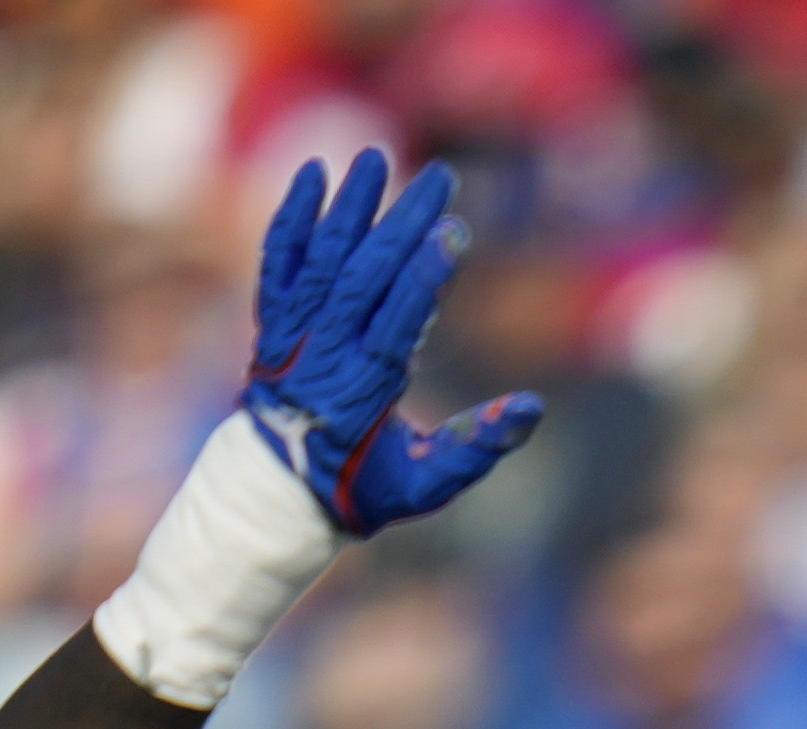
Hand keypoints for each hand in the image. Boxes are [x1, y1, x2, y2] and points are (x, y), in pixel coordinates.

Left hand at [243, 147, 541, 533]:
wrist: (276, 492)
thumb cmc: (363, 490)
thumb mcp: (428, 483)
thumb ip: (478, 447)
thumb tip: (532, 409)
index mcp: (366, 391)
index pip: (396, 320)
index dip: (424, 276)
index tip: (451, 232)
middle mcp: (324, 353)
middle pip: (365, 275)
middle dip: (403, 222)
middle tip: (439, 177)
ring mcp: (293, 333)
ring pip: (321, 258)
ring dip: (351, 206)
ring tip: (376, 157)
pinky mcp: (273, 320)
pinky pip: (279, 261)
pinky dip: (292, 218)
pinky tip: (313, 176)